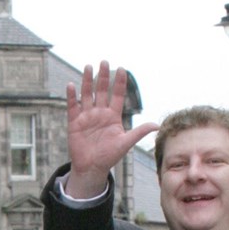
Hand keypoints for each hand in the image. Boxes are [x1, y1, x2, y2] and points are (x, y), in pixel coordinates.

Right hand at [64, 62, 156, 197]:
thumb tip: (157, 125)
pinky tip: (71, 85)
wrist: (92, 168)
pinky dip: (71, 96)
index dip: (119, 82)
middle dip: (103, 76)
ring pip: (87, 95)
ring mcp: (87, 116)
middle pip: (101, 91)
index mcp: (113, 116)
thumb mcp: (125, 143)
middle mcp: (100, 113)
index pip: (117, 95)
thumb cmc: (109, 156)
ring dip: (87, 81)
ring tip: (88, 67)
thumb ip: (139, 132)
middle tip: (104, 61)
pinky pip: (72, 107)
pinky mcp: (74, 123)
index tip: (122, 69)